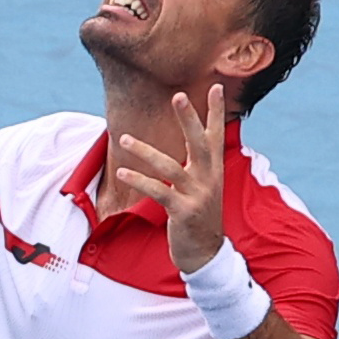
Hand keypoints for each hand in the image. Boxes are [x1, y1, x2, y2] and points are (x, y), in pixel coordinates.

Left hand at [109, 82, 230, 271]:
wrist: (205, 252)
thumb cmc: (198, 215)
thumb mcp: (203, 186)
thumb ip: (197, 165)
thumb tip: (193, 143)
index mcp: (214, 169)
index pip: (216, 134)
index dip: (216, 112)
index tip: (216, 86)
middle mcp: (209, 177)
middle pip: (199, 142)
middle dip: (189, 118)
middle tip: (177, 95)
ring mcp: (198, 194)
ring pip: (169, 167)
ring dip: (144, 152)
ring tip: (123, 139)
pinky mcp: (184, 211)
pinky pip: (158, 192)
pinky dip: (140, 181)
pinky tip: (122, 173)